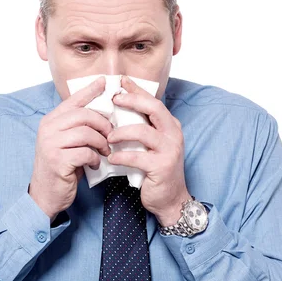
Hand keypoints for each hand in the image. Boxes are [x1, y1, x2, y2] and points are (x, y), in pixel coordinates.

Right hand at [29, 76, 113, 221]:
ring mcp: (51, 145)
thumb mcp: (66, 142)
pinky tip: (94, 164)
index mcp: (50, 121)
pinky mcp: (58, 161)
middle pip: (84, 115)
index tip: (105, 82)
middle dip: (103, 124)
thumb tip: (104, 112)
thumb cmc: (61, 167)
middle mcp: (48, 129)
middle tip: (111, 136)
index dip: (90, 90)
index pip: (73, 100)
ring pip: (86, 133)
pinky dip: (95, 158)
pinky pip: (85, 152)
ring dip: (101, 143)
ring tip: (104, 152)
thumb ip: (78, 126)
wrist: (46, 195)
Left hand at [107, 75, 190, 225]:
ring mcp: (169, 150)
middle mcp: (173, 133)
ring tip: (108, 137)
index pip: (153, 100)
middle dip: (132, 100)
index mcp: (170, 125)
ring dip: (121, 132)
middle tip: (113, 100)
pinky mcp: (162, 167)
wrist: (170, 199)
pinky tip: (111, 158)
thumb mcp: (150, 145)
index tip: (121, 81)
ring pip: (143, 131)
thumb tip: (116, 110)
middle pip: (153, 108)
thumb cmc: (155, 169)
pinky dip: (121, 156)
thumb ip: (140, 128)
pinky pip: (137, 157)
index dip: (137, 90)